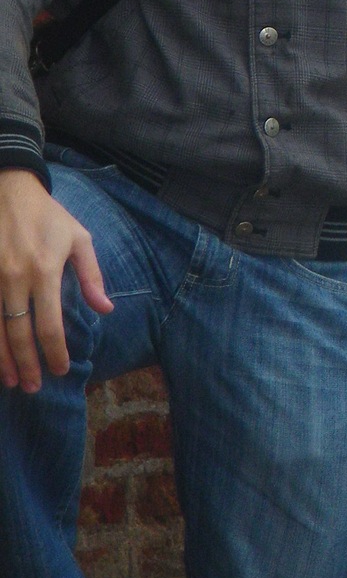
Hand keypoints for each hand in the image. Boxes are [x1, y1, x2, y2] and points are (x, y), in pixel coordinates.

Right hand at [0, 169, 111, 392]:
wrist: (8, 190)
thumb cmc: (48, 216)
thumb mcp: (78, 238)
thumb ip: (91, 276)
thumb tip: (106, 310)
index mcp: (45, 270)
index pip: (50, 324)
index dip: (55, 352)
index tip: (60, 370)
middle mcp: (15, 278)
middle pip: (19, 333)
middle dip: (27, 365)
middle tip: (33, 387)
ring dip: (2, 359)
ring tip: (11, 381)